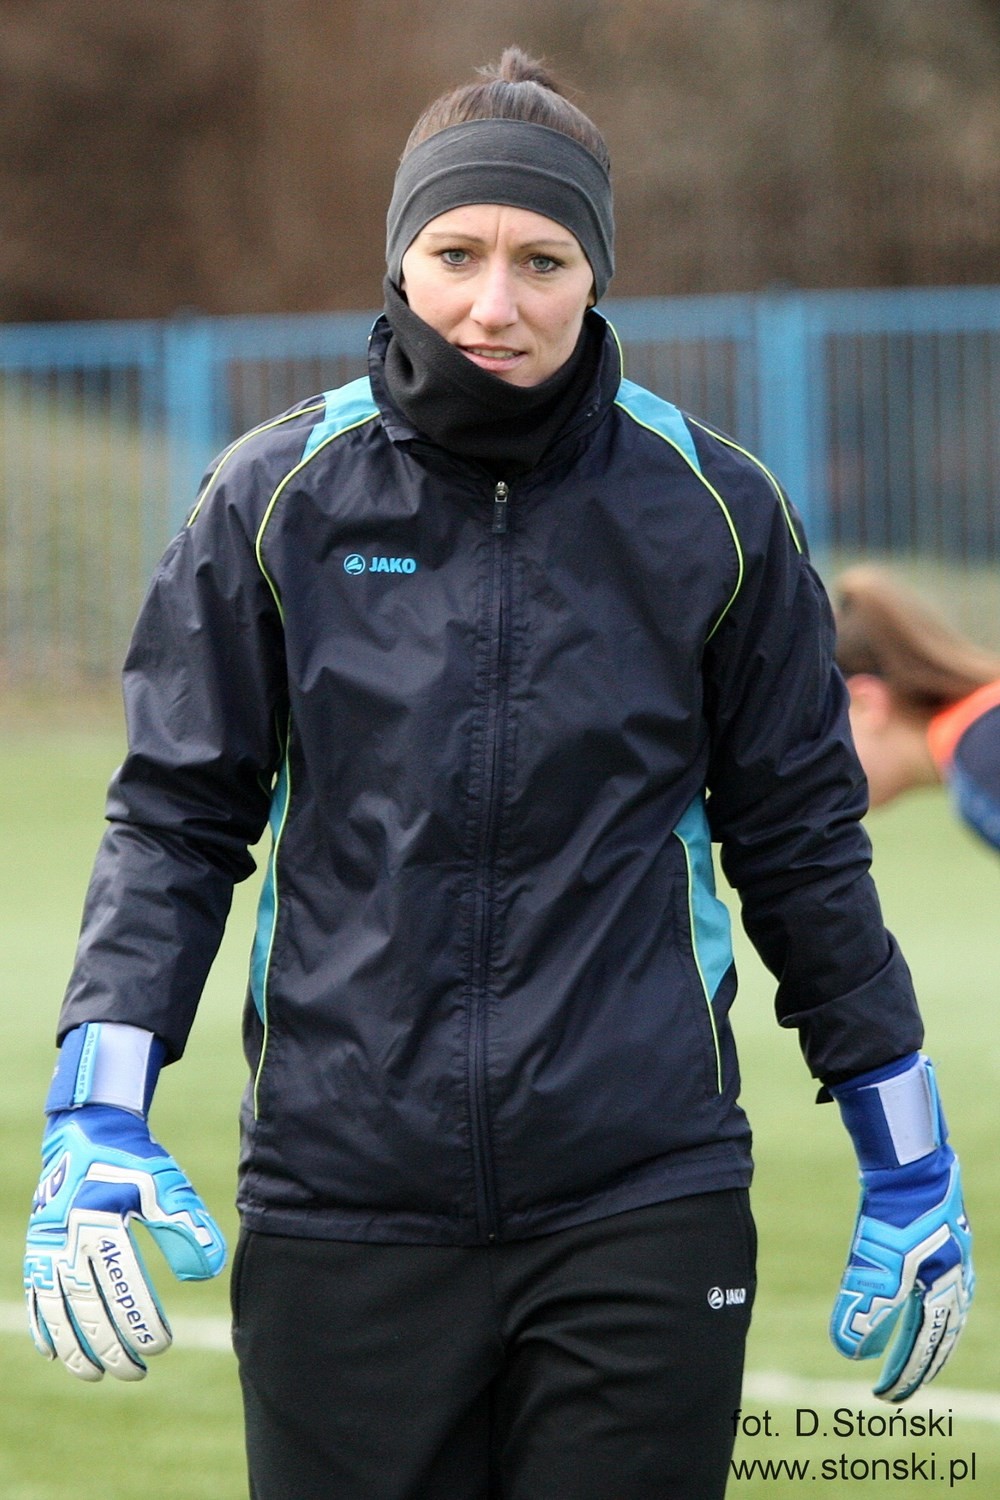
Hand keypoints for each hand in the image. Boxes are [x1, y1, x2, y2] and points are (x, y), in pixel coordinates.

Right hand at [24, 1104, 225, 1381]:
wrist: (88, 1131)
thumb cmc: (134, 1161)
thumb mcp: (165, 1184)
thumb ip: (186, 1225)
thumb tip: (208, 1272)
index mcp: (99, 1222)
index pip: (121, 1286)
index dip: (139, 1322)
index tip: (160, 1345)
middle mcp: (66, 1239)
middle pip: (86, 1308)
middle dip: (110, 1347)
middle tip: (136, 1372)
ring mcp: (45, 1246)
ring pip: (55, 1311)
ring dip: (74, 1349)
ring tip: (97, 1375)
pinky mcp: (36, 1248)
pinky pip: (35, 1296)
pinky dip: (43, 1328)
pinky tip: (55, 1354)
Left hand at [829, 1054, 972, 1402]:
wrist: (908, 1162)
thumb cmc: (895, 1215)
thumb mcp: (876, 1266)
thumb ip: (865, 1308)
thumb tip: (849, 1351)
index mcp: (946, 1294)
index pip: (926, 1348)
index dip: (904, 1375)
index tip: (884, 1395)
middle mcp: (955, 1280)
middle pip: (938, 1335)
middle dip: (917, 1363)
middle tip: (895, 1385)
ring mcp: (949, 1256)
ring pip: (937, 1309)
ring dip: (920, 1335)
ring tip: (904, 1351)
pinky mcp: (936, 1236)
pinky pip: (930, 1282)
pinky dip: (918, 1303)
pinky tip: (905, 1301)